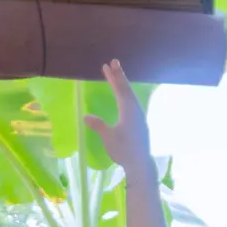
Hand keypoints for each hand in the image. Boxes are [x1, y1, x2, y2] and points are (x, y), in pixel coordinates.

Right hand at [81, 60, 151, 174]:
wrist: (140, 162)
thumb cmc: (123, 150)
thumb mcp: (108, 137)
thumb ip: (98, 125)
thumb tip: (86, 116)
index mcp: (128, 110)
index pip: (119, 89)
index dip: (113, 77)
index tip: (107, 65)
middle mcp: (135, 109)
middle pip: (126, 89)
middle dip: (119, 76)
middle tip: (113, 63)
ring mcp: (139, 115)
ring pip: (130, 95)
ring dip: (123, 85)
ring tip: (117, 76)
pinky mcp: (140, 122)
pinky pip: (132, 102)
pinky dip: (126, 94)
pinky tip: (124, 97)